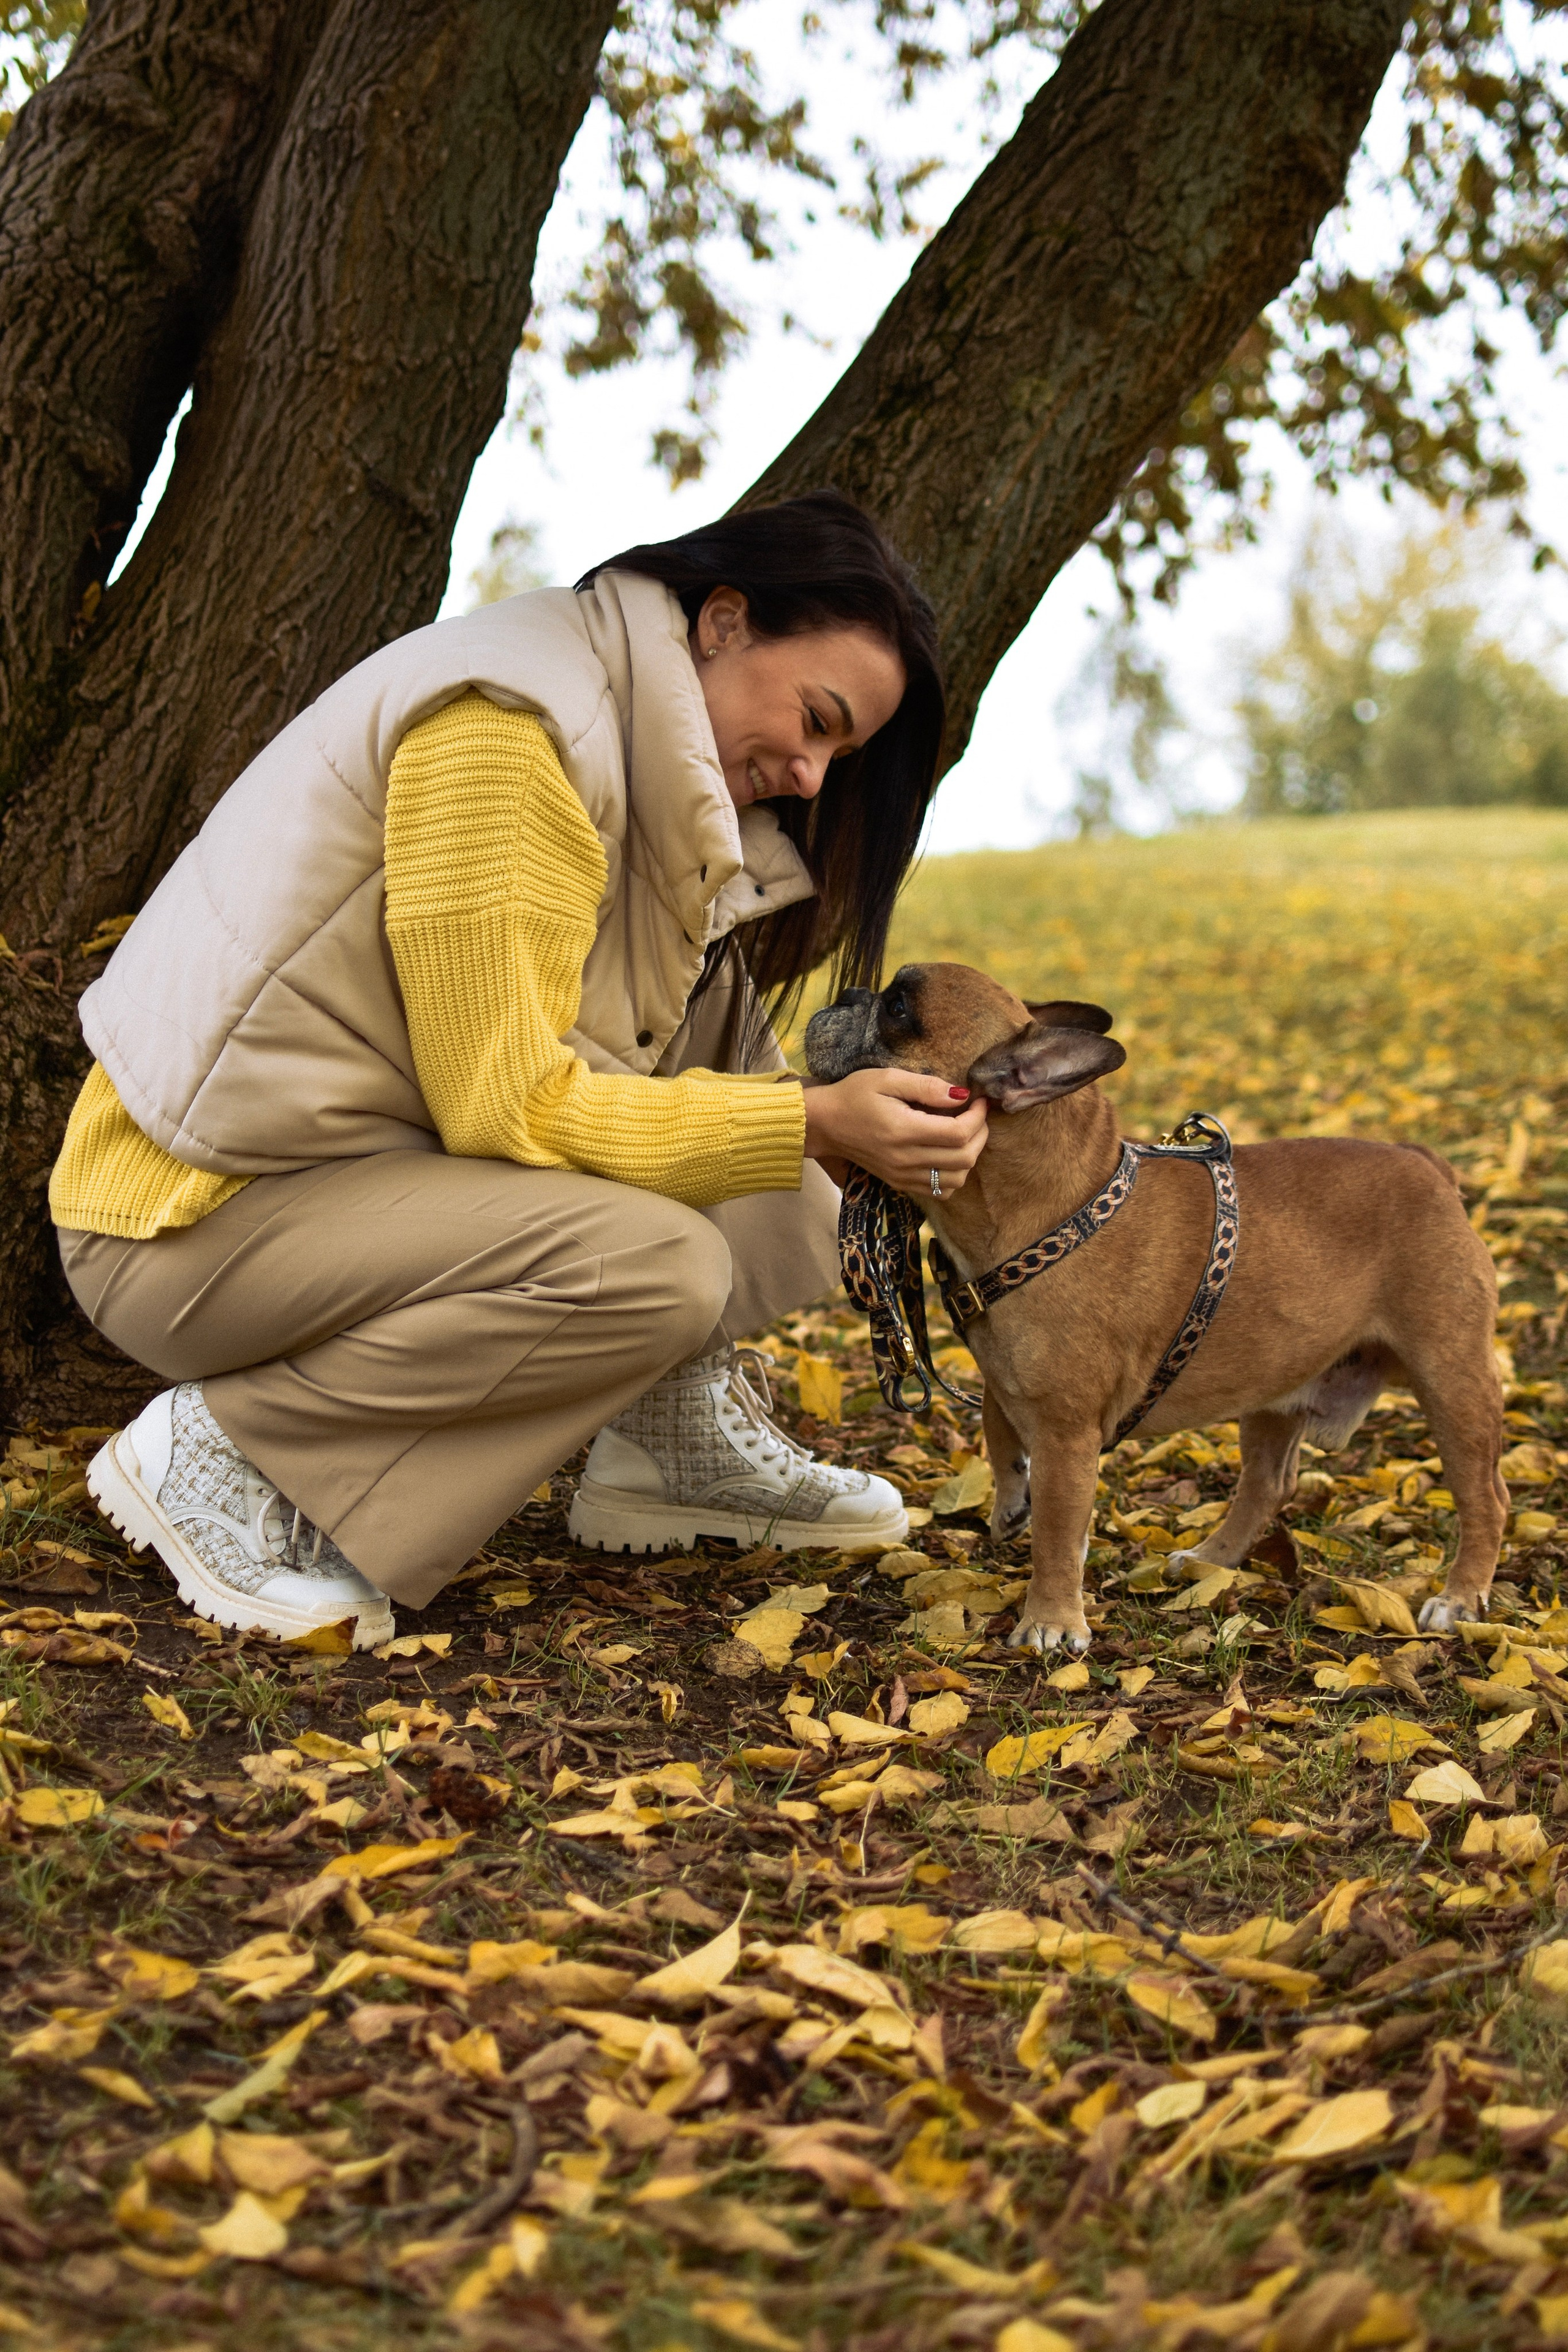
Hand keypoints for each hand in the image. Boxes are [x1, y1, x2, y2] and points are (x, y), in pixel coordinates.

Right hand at [802, 1067, 987, 1195]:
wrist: (824, 1124)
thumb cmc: (854, 1095)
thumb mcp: (887, 1078)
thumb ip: (926, 1086)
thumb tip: (961, 1095)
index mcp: (903, 1130)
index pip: (958, 1133)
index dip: (977, 1117)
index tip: (978, 1100)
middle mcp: (905, 1159)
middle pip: (964, 1158)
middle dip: (980, 1135)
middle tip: (976, 1115)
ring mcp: (902, 1176)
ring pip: (956, 1180)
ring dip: (970, 1156)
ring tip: (965, 1134)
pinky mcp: (899, 1183)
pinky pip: (939, 1191)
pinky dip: (954, 1175)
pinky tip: (948, 1154)